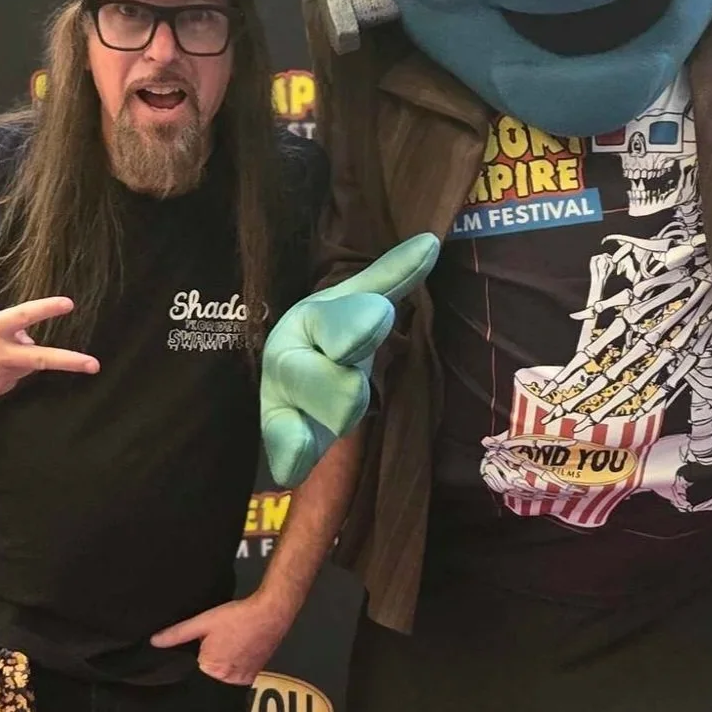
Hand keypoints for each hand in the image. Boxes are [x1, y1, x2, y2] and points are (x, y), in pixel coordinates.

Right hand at [0, 296, 98, 400]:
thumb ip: (4, 326)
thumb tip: (29, 338)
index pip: (24, 316)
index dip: (47, 309)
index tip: (68, 304)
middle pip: (41, 358)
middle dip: (71, 362)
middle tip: (94, 365)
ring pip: (24, 367)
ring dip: (18, 359)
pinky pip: (9, 380)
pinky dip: (3, 372)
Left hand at [151, 593, 292, 684]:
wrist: (271, 614)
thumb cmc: (236, 617)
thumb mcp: (204, 621)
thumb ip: (177, 634)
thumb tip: (153, 642)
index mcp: (211, 668)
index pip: (191, 673)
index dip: (190, 661)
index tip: (193, 651)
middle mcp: (227, 680)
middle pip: (206, 677)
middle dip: (204, 664)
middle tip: (211, 645)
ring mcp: (242, 680)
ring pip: (221, 678)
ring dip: (220, 667)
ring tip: (224, 647)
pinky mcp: (253, 676)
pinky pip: (235, 678)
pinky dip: (232, 669)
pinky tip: (235, 653)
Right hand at [261, 234, 438, 486]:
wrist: (292, 378)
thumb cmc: (332, 338)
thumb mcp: (358, 303)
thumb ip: (390, 278)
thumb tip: (430, 242)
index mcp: (312, 320)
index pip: (337, 322)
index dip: (357, 324)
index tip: (380, 318)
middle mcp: (289, 357)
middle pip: (315, 375)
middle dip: (341, 384)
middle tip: (357, 392)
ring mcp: (281, 398)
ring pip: (300, 411)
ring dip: (331, 414)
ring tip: (347, 414)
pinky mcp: (281, 435)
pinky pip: (280, 445)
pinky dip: (288, 454)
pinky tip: (294, 468)